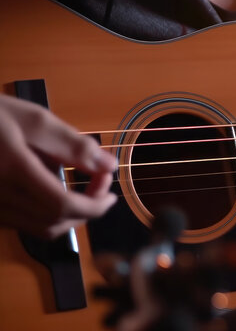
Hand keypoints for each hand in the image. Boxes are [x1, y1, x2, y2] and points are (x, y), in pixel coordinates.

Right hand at [0, 95, 117, 238]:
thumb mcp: (33, 119)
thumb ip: (72, 145)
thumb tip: (110, 165)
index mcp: (12, 170)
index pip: (63, 205)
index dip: (94, 206)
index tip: (111, 193)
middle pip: (55, 222)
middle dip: (87, 209)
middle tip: (100, 183)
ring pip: (40, 228)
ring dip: (70, 215)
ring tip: (83, 188)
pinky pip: (24, 224)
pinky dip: (49, 215)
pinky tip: (55, 191)